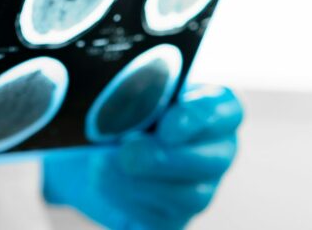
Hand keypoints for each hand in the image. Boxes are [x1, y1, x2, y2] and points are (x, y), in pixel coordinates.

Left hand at [43, 85, 242, 229]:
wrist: (84, 151)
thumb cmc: (111, 112)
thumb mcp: (119, 94)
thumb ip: (133, 96)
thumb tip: (131, 128)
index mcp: (211, 109)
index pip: (227, 110)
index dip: (198, 118)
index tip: (166, 128)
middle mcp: (215, 152)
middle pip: (214, 160)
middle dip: (165, 158)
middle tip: (127, 151)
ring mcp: (199, 190)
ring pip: (187, 195)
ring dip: (137, 179)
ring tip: (99, 162)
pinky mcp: (173, 220)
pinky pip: (159, 220)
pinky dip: (125, 200)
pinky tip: (101, 182)